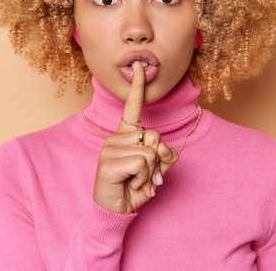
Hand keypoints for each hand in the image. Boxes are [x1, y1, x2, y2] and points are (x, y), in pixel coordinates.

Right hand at [93, 62, 178, 214]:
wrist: (116, 210)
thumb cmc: (134, 187)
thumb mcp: (156, 170)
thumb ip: (164, 156)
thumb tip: (166, 151)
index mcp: (125, 135)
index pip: (132, 107)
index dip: (137, 87)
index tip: (139, 66)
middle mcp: (115, 138)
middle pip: (155, 136)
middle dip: (158, 160)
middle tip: (144, 175)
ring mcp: (110, 149)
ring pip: (151, 152)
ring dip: (151, 173)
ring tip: (136, 181)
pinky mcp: (108, 162)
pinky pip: (142, 163)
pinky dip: (144, 178)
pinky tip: (131, 184)